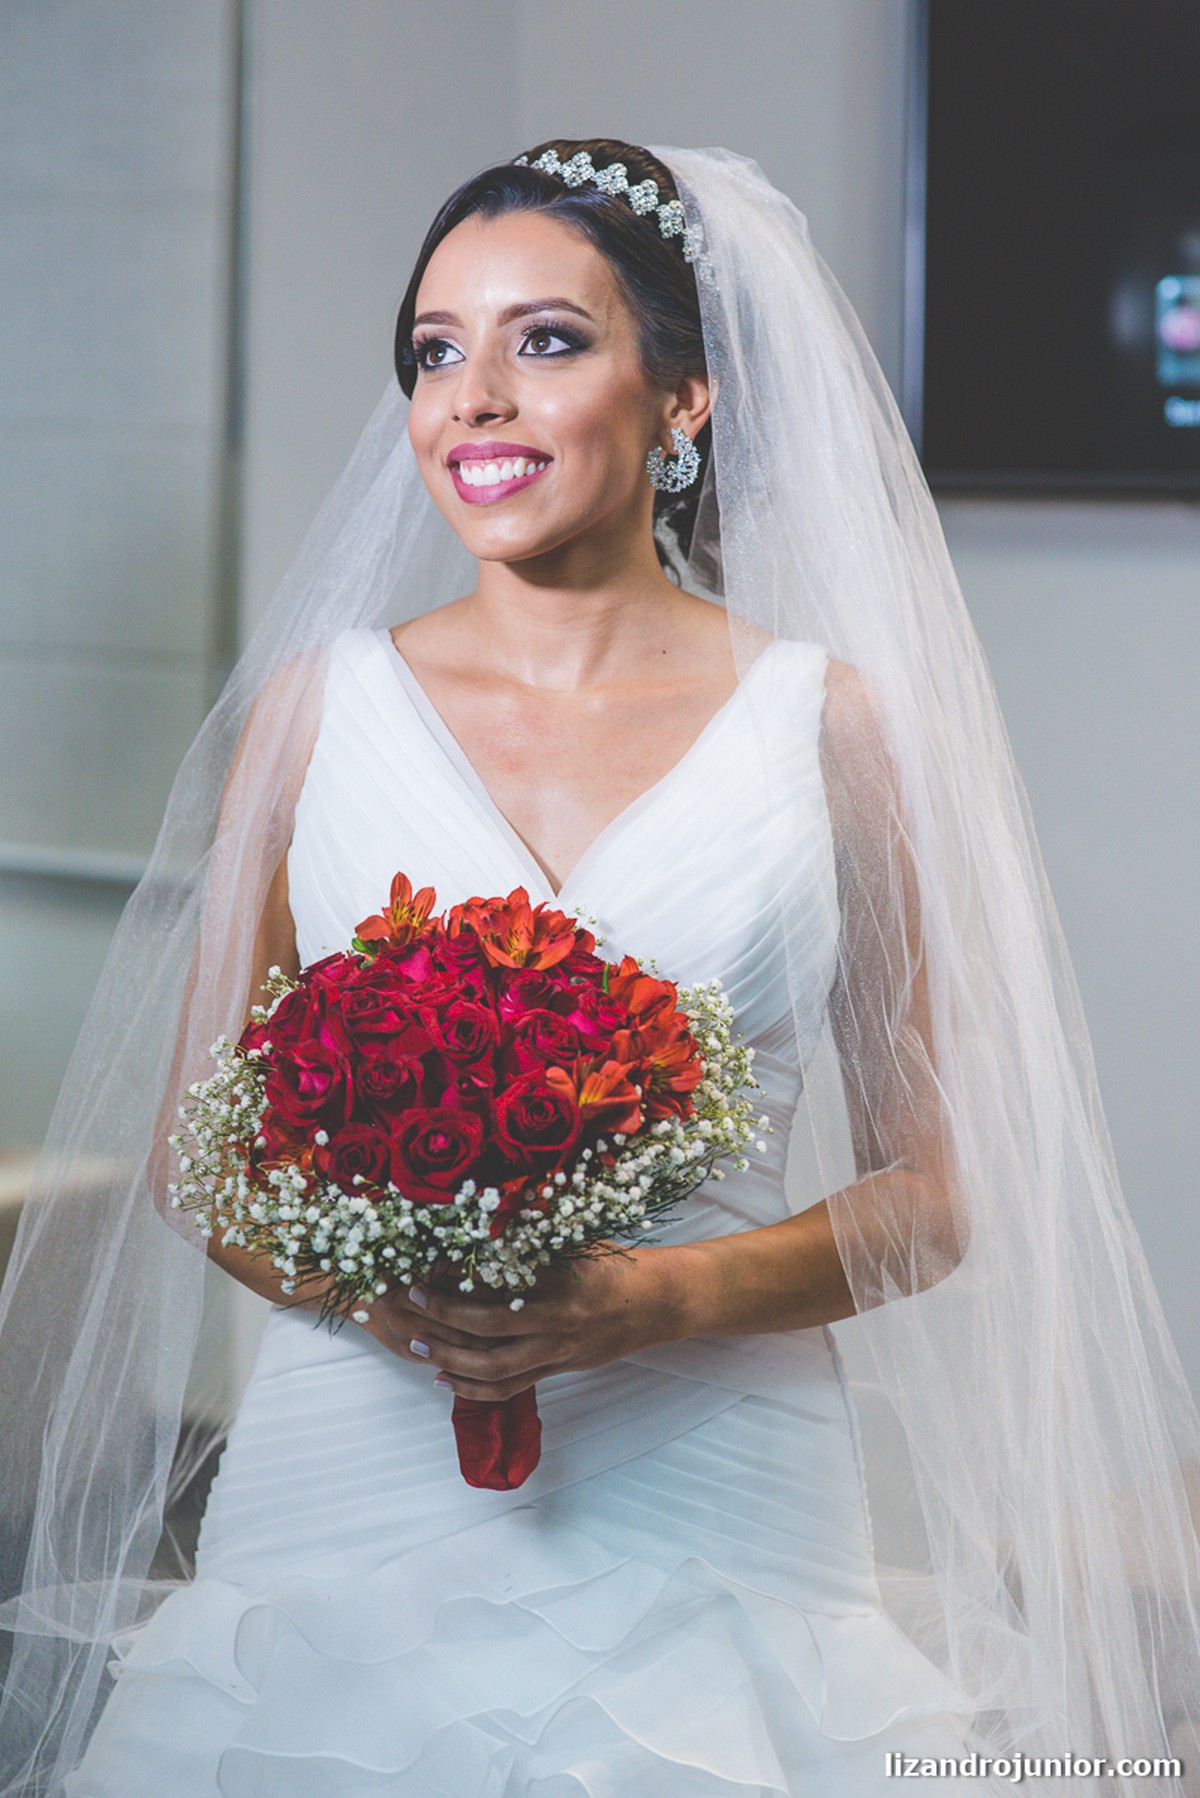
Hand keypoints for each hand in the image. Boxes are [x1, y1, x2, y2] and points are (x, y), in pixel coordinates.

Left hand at [354, 1247, 681, 1401]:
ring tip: (419, 1345)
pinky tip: (445, 1379)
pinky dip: (474, 1388)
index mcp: (562, 1278)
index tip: (432, 1261)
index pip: (502, 1278)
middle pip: (491, 1325)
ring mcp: (558, 1349)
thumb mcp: (577, 1237)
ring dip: (452, 1358)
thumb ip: (535, 1229)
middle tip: (416, 1299)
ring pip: (496, 1366)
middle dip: (447, 1314)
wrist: (654, 1304)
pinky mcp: (557, 1369)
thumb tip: (489, 1206)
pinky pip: (510, 1387)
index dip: (463, 1273)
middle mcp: (558, 1318)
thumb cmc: (611, 1263)